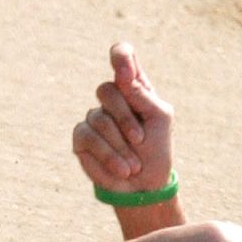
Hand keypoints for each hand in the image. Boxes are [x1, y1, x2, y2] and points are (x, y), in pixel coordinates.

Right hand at [71, 43, 174, 192]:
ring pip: (99, 118)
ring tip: (134, 165)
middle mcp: (112, 98)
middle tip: (141, 140)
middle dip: (125, 118)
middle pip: (107, 90)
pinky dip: (108, 155)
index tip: (126, 75)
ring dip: (121, 146)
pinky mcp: (82, 137)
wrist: (145, 185)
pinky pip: (88, 137)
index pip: (122, 56)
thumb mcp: (160, 119)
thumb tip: (122, 77)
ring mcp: (94, 117)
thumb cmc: (156, 150)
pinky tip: (122, 169)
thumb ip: (143, 96)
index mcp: (133, 86)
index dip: (120, 57)